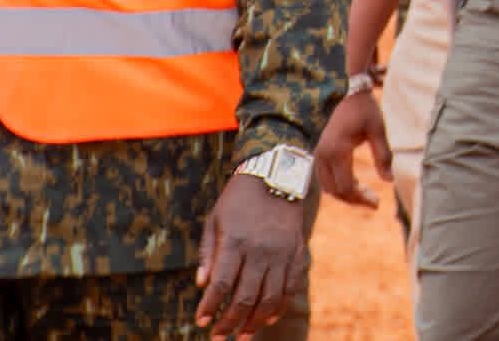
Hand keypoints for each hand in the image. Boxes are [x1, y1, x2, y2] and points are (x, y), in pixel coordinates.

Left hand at [195, 173, 306, 337]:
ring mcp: (282, 252)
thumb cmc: (238, 199)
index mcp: (236, 241)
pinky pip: (291, 286)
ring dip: (255, 321)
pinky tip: (268, 318)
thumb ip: (208, 253)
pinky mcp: (297, 251)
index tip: (201, 322)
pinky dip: (280, 306)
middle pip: (246, 296)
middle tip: (219, 337)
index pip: (222, 284)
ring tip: (243, 335)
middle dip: (230, 322)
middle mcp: (261, 249)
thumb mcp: (215, 220)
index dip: (210, 306)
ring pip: (271, 297)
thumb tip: (201, 285)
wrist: (276, 174)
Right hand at [313, 88, 392, 207]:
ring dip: (345, 195)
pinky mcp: (320, 153)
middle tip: (374, 202)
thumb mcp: (379, 131)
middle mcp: (324, 154)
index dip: (361, 198)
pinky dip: (338, 187)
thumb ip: (384, 156)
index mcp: (338, 150)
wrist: (352, 95)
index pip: (346, 186)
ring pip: (328, 188)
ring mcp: (319, 154)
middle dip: (354, 200)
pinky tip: (356, 185)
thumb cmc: (367, 111)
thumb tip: (390, 181)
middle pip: (335, 191)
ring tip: (367, 195)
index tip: (377, 203)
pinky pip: (325, 179)